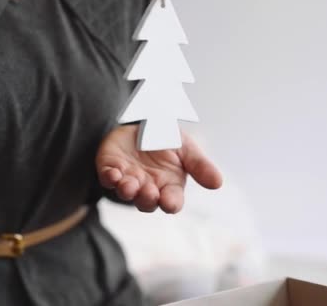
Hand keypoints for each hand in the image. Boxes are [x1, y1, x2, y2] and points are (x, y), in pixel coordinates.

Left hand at [96, 124, 222, 213]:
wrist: (143, 122)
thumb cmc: (168, 140)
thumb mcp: (187, 149)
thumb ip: (200, 165)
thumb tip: (218, 183)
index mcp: (169, 185)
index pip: (172, 201)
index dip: (170, 203)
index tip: (169, 202)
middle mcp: (149, 187)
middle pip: (147, 202)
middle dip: (147, 199)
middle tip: (149, 191)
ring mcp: (129, 180)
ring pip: (126, 193)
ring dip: (127, 191)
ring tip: (130, 185)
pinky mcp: (111, 169)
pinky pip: (108, 178)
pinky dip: (110, 178)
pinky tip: (113, 173)